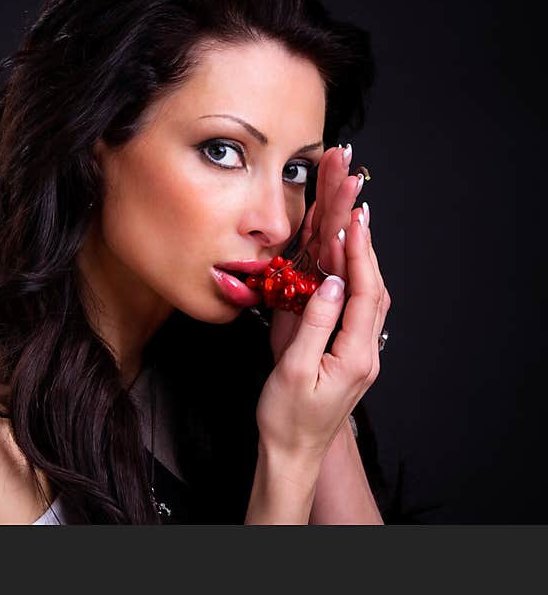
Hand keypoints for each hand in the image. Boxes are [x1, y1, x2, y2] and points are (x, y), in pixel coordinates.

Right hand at [256, 200, 390, 468]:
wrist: (292, 451)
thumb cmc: (287, 417)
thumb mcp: (293, 370)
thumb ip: (314, 324)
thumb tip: (332, 283)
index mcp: (355, 355)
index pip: (366, 293)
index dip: (360, 253)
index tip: (353, 220)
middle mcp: (365, 352)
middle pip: (375, 290)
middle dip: (366, 248)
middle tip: (356, 211)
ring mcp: (358, 353)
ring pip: (369, 298)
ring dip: (361, 261)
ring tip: (350, 228)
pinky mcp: (346, 353)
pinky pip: (355, 309)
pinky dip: (351, 280)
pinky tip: (339, 265)